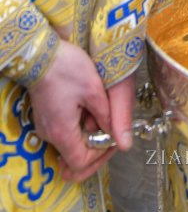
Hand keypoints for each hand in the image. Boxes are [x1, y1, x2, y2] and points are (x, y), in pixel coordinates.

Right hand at [29, 40, 112, 180]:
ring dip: (88, 135)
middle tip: (110, 134)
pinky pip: (64, 131)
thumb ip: (106, 116)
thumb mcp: (94, 90)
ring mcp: (46, 126)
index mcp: (62, 132)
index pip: (81, 163)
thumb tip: (118, 136)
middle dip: (95, 149)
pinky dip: (79, 127)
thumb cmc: (68, 69)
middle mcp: (50, 134)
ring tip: (102, 117)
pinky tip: (89, 110)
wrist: (40, 54)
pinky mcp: (46, 116)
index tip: (113, 140)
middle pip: (74, 157)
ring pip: (70, 143)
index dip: (100, 157)